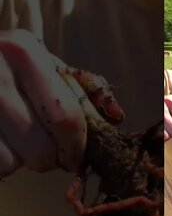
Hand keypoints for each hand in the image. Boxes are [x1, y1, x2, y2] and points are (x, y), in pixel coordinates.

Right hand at [0, 29, 120, 176]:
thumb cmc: (12, 67)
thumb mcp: (47, 67)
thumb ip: (86, 89)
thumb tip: (116, 116)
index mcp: (24, 52)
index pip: (66, 118)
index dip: (77, 147)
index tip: (77, 155)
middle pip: (41, 149)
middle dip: (53, 160)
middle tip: (52, 154)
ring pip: (12, 162)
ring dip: (22, 161)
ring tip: (20, 141)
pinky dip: (2, 162)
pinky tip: (3, 142)